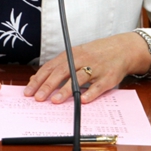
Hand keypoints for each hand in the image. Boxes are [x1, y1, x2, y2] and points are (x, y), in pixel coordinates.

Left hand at [23, 32, 150, 104]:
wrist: (121, 49)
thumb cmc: (94, 54)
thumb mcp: (74, 55)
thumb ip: (57, 67)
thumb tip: (36, 79)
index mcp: (70, 55)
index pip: (50, 67)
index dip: (39, 79)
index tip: (28, 91)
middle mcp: (81, 60)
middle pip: (61, 72)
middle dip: (48, 85)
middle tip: (38, 98)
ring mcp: (95, 68)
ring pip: (78, 78)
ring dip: (66, 90)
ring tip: (55, 101)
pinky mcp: (108, 77)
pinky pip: (98, 86)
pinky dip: (90, 93)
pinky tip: (82, 101)